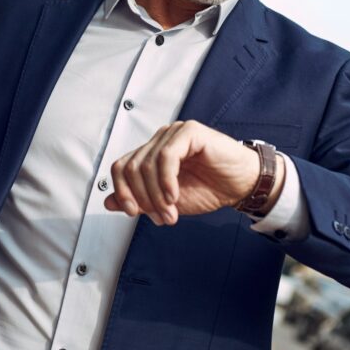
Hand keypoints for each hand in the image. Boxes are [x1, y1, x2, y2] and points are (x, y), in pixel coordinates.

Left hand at [103, 120, 283, 225]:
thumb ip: (140, 201)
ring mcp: (174, 133)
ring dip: (157, 195)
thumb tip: (109, 202)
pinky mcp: (190, 132)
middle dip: (143, 198)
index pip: (121, 167)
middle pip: (131, 167)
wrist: (241, 186)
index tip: (132, 213)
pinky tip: (175, 195)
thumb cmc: (209, 189)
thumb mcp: (167, 202)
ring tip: (171, 211)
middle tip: (162, 217)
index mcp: (151, 154)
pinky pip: (166, 156)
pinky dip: (166, 181)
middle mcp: (160, 140)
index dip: (122, 191)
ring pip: (147, 164)